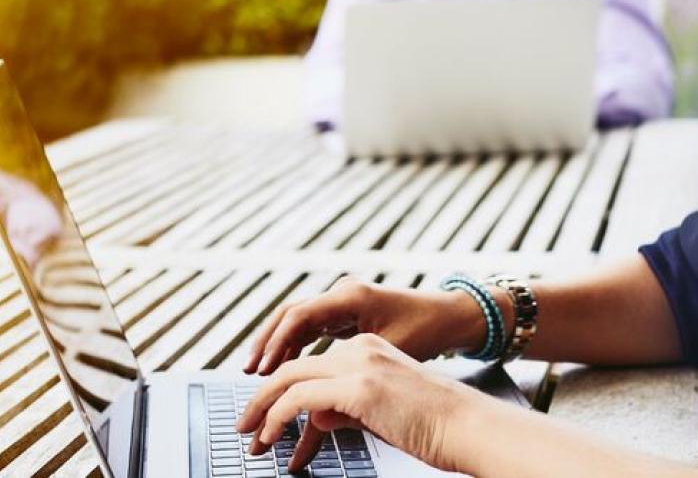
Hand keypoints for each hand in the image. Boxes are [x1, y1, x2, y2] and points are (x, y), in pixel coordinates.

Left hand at [236, 334, 482, 473]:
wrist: (467, 424)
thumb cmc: (436, 424)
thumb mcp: (383, 412)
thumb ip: (348, 409)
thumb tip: (319, 418)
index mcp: (368, 349)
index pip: (312, 365)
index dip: (283, 392)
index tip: (266, 418)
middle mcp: (359, 348)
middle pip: (293, 366)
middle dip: (261, 397)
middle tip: (243, 425)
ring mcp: (358, 364)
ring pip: (289, 378)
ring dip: (261, 408)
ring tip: (249, 435)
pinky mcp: (358, 387)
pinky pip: (300, 398)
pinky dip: (277, 418)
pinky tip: (270, 437)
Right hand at [245, 276, 484, 374]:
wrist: (450, 315)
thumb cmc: (427, 331)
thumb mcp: (389, 352)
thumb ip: (350, 373)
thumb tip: (313, 405)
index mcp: (350, 296)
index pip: (299, 317)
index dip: (276, 346)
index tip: (260, 371)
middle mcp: (343, 292)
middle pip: (291, 314)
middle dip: (267, 343)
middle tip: (248, 372)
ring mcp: (344, 300)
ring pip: (299, 320)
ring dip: (278, 345)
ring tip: (259, 373)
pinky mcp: (347, 311)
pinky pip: (312, 326)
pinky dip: (295, 345)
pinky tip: (284, 366)